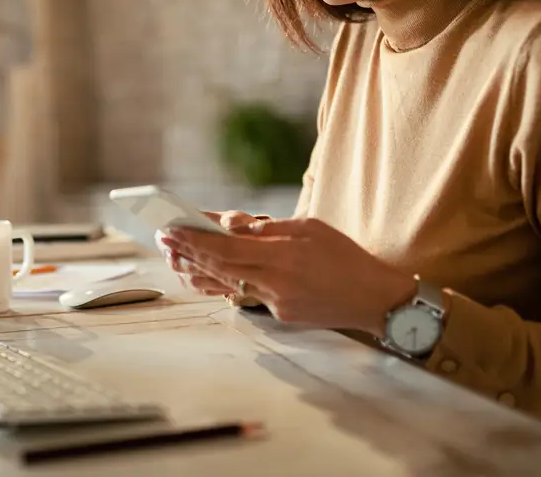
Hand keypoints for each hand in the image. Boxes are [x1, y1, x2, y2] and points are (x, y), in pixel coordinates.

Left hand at [159, 217, 416, 335]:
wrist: (374, 298)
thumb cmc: (345, 256)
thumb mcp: (311, 227)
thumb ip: (270, 227)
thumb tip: (233, 225)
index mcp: (284, 255)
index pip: (226, 248)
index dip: (195, 239)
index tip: (173, 229)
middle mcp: (276, 282)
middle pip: (220, 267)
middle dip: (189, 252)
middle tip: (165, 240)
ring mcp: (277, 302)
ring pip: (227, 285)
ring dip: (199, 271)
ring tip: (176, 258)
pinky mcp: (281, 315)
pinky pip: (247, 295)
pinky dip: (225, 283)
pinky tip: (208, 275)